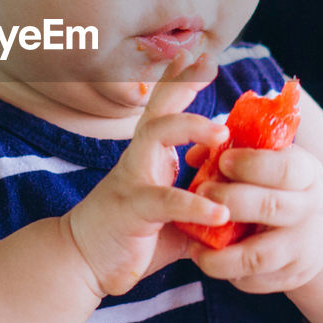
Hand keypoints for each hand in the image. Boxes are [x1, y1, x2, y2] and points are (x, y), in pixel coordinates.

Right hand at [64, 54, 231, 296]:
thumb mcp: (175, 222)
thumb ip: (203, 210)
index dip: (180, 83)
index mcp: (149, 159)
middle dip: (184, 83)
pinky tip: (220, 212)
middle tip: (208, 60)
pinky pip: (166, 201)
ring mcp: (132, 180)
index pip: (165, 112)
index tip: (200, 58)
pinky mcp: (132, 209)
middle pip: (159, 109)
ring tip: (222, 132)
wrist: (81, 263)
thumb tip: (241, 212)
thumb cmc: (129, 240)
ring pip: (156, 136)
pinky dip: (194, 204)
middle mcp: (139, 160)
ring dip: (190, 127)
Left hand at [187, 144, 322, 293]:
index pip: (285, 169)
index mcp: (308, 175)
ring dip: (221, 255)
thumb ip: (238, 153)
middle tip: (199, 195)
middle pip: (269, 207)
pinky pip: (255, 281)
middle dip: (229, 200)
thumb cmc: (286, 186)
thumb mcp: (276, 161)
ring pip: (259, 256)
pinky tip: (212, 262)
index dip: (252, 164)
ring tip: (195, 248)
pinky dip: (229, 274)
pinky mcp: (291, 277)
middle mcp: (310, 212)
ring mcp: (302, 248)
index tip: (223, 161)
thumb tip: (194, 156)